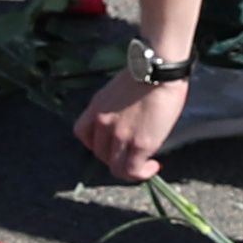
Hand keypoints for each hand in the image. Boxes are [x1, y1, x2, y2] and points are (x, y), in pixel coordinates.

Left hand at [74, 65, 191, 179]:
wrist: (159, 68)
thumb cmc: (147, 72)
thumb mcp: (118, 91)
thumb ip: (116, 110)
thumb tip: (128, 124)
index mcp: (96, 108)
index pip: (83, 134)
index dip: (96, 143)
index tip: (111, 144)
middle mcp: (102, 124)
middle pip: (100, 154)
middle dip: (116, 157)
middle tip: (132, 154)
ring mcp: (119, 136)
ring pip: (116, 167)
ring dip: (130, 169)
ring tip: (144, 165)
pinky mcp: (139, 144)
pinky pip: (133, 170)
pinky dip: (142, 173)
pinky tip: (152, 167)